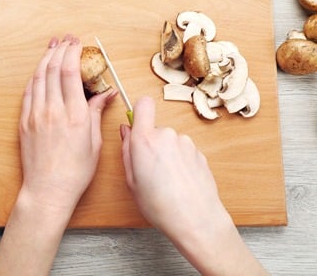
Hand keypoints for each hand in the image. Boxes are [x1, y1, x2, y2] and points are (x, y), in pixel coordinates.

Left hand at [0, 35, 115, 275]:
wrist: (48, 189)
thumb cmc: (76, 171)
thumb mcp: (94, 142)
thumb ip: (97, 112)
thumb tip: (106, 93)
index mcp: (75, 115)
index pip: (71, 73)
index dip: (73, 53)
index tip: (77, 42)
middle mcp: (53, 110)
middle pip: (54, 69)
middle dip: (60, 49)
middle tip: (65, 39)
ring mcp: (36, 115)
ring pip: (39, 77)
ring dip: (45, 58)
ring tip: (52, 46)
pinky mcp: (24, 122)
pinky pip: (28, 92)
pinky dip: (35, 77)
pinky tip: (40, 70)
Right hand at [120, 96, 267, 274]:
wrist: (196, 220)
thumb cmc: (160, 205)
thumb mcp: (131, 180)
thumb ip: (126, 151)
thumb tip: (126, 132)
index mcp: (145, 140)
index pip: (143, 105)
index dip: (139, 111)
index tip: (137, 124)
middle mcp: (166, 135)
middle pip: (155, 129)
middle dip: (151, 144)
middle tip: (149, 169)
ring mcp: (185, 143)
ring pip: (170, 141)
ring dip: (166, 154)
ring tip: (166, 180)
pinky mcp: (199, 152)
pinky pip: (183, 151)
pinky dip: (179, 162)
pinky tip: (179, 182)